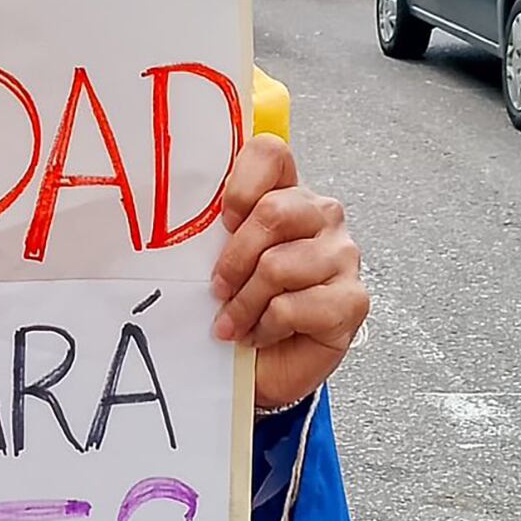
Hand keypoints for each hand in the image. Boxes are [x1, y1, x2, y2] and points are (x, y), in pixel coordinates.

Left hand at [209, 135, 367, 411]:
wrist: (263, 369)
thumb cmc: (238, 307)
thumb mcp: (214, 260)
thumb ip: (208, 227)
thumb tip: (168, 211)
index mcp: (287, 194)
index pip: (271, 152)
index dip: (240, 182)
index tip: (222, 220)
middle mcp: (322, 216)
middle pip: (273, 212)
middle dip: (233, 259)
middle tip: (216, 289)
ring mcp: (343, 256)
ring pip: (278, 266)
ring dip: (244, 303)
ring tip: (235, 322)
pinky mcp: (352, 300)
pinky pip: (294, 306)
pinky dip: (266, 327)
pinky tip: (263, 334)